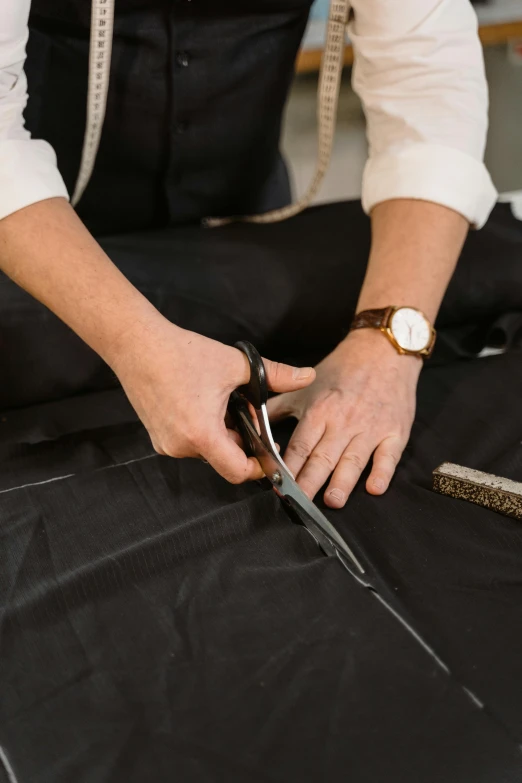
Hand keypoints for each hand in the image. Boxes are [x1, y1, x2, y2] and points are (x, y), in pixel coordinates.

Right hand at [110, 315, 315, 483]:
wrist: (136, 344)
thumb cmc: (179, 354)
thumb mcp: (235, 365)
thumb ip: (275, 375)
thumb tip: (306, 376)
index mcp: (202, 434)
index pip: (237, 472)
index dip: (258, 467)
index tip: (269, 454)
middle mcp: (181, 446)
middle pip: (224, 458)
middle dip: (241, 439)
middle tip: (245, 410)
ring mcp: (166, 443)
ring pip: (207, 449)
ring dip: (221, 433)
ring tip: (222, 401)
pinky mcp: (157, 436)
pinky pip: (189, 442)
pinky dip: (203, 429)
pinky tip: (203, 402)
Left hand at [267, 329, 420, 507]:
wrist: (384, 351)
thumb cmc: (343, 370)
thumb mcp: (306, 388)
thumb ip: (278, 408)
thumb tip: (252, 424)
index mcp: (319, 410)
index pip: (300, 445)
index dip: (288, 467)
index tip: (277, 487)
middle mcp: (343, 421)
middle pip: (323, 457)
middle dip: (310, 482)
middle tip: (299, 503)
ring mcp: (370, 428)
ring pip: (353, 460)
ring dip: (343, 482)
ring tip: (333, 501)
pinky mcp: (394, 431)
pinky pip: (389, 456)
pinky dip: (382, 472)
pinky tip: (375, 488)